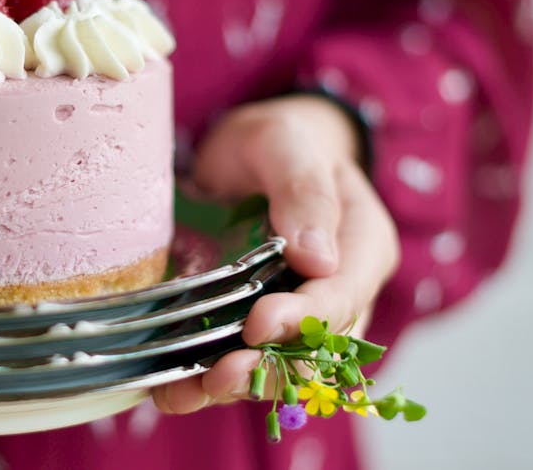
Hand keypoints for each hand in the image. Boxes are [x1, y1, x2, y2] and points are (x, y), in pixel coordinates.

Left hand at [153, 95, 398, 412]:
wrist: (250, 154)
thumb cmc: (278, 141)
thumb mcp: (286, 144)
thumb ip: (303, 190)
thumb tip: (317, 257)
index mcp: (362, 247)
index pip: (343, 295)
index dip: (304, 319)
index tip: (259, 322)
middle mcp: (338, 294)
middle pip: (312, 348)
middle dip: (266, 368)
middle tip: (219, 375)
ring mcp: (296, 316)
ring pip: (274, 367)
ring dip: (231, 386)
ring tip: (185, 392)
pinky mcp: (255, 327)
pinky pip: (238, 363)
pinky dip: (205, 382)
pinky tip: (170, 391)